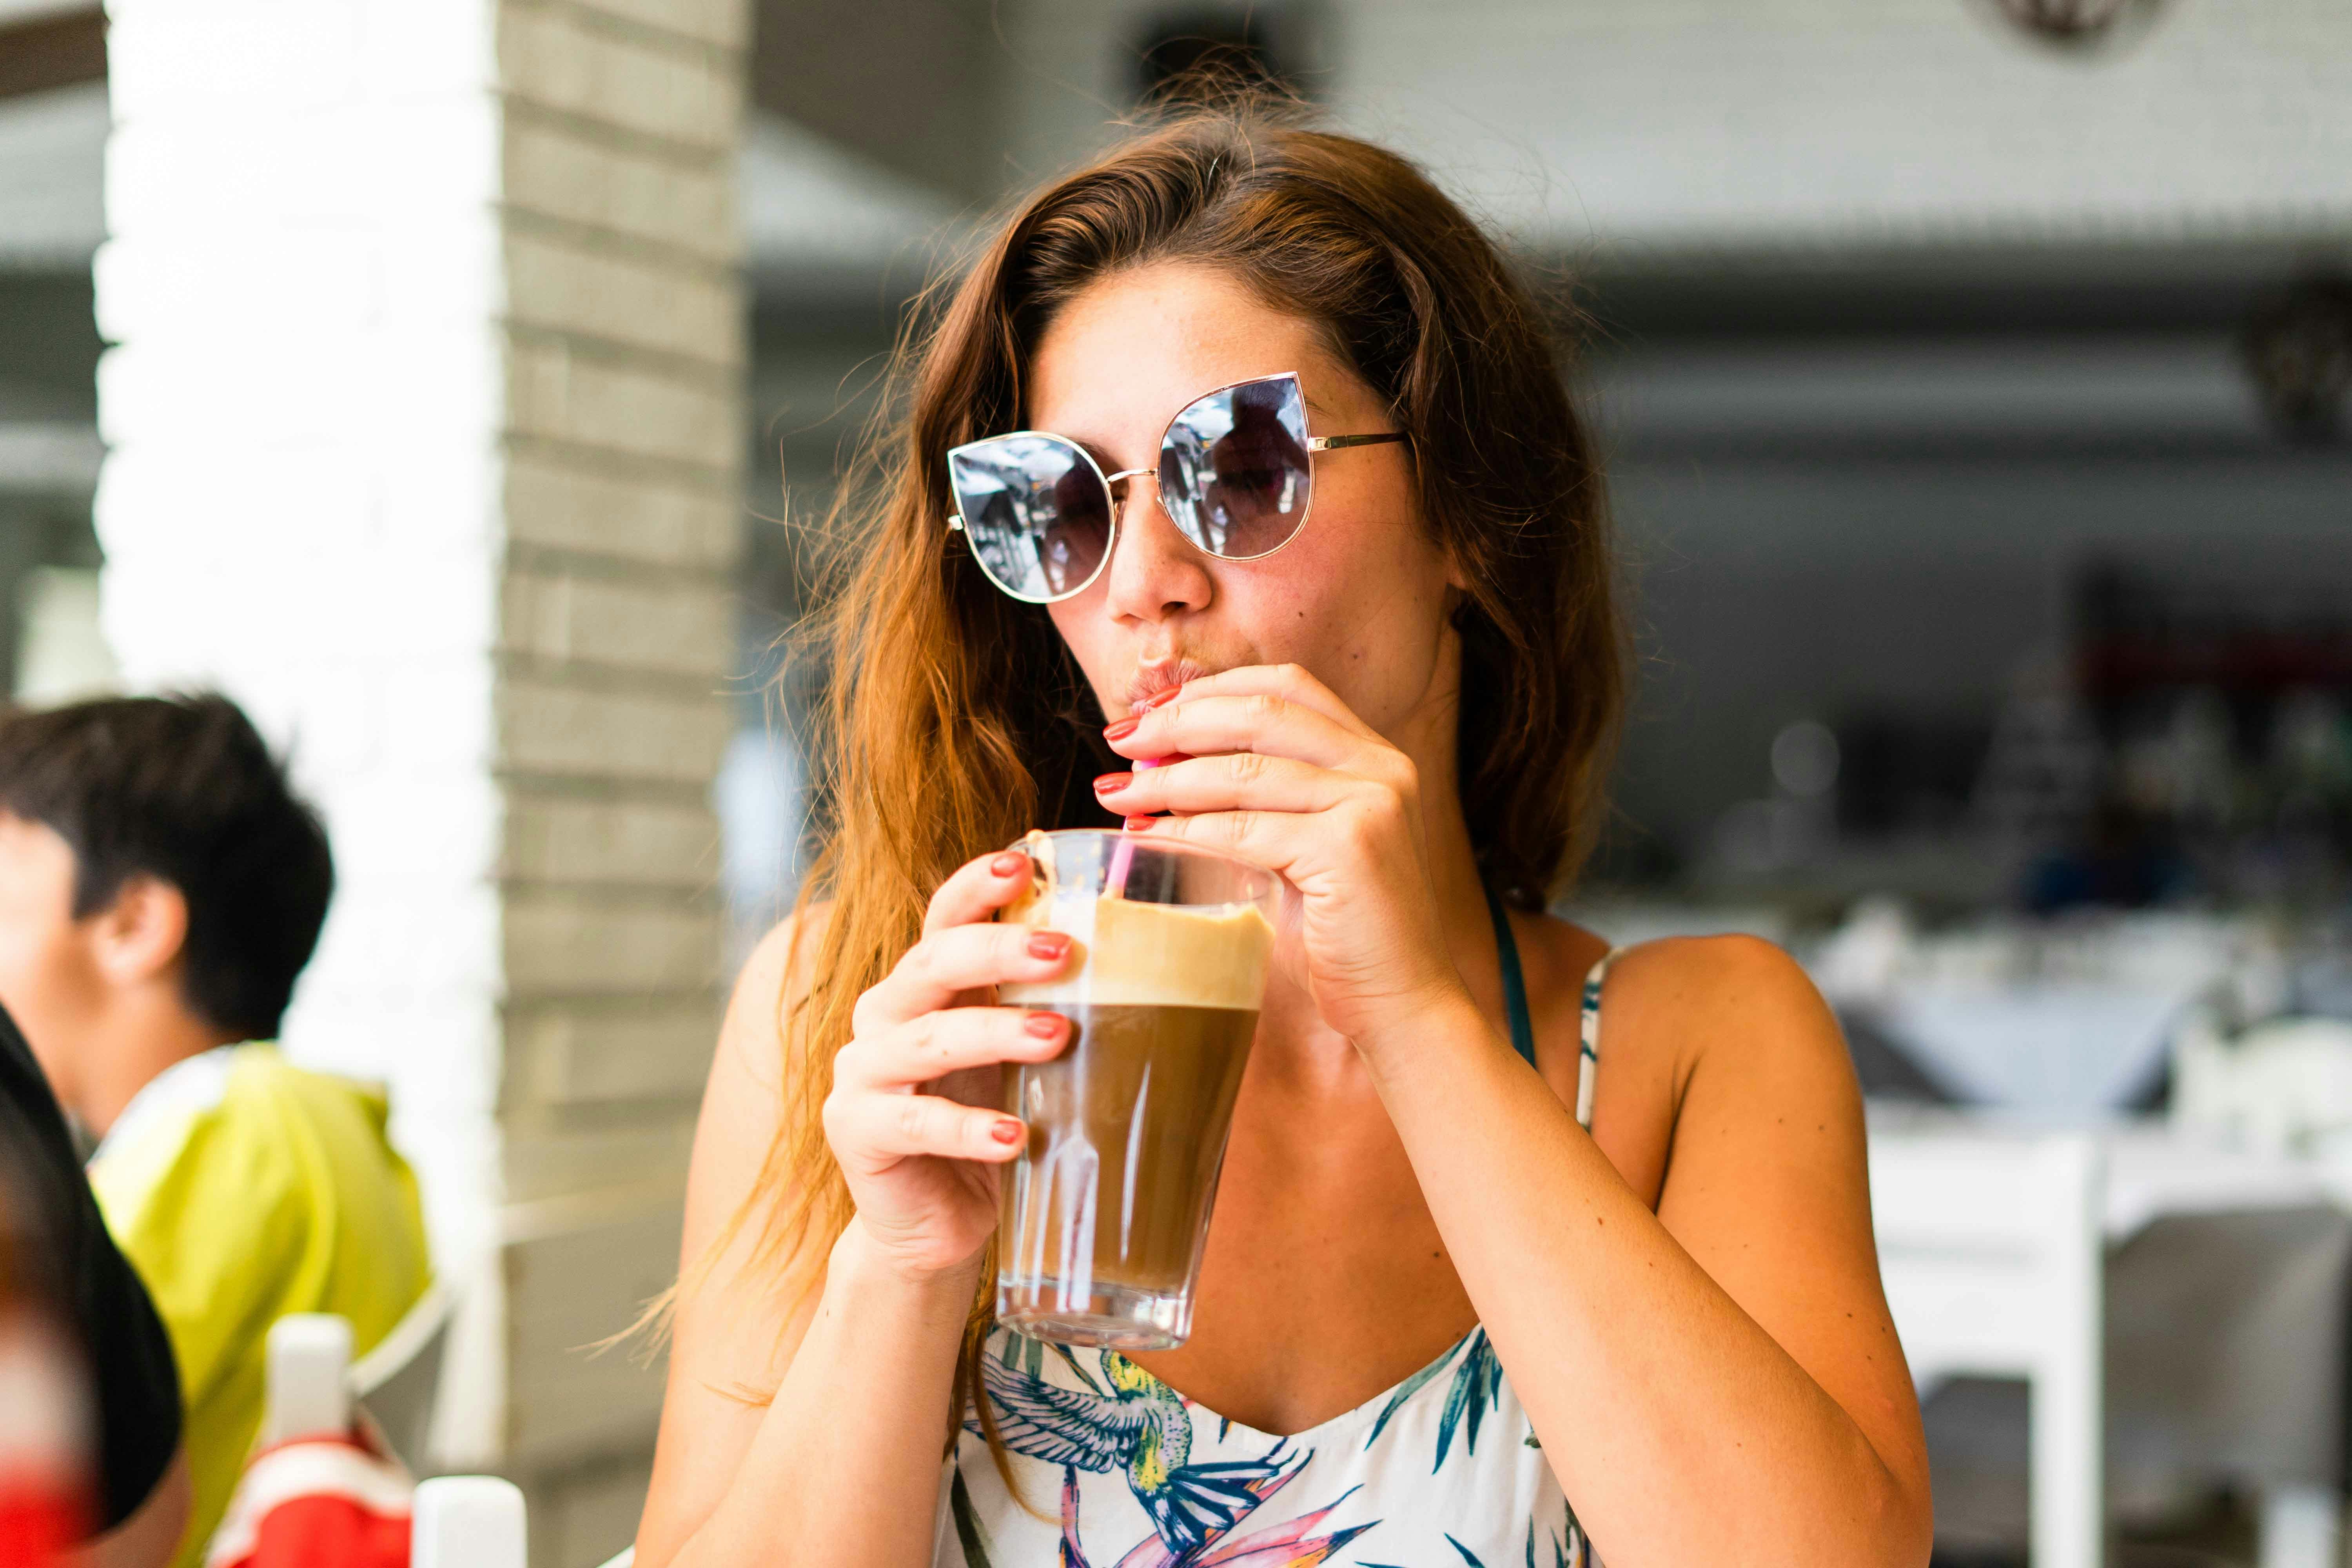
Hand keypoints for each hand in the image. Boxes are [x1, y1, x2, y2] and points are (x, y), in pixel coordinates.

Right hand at [823, 850, 1076, 1280]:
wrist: (939, 1224)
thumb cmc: (993, 1126)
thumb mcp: (1024, 1062)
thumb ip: (1051, 1011)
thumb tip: (1151, 965)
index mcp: (926, 987)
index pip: (943, 918)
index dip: (975, 887)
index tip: (1021, 865)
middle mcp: (885, 1016)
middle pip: (930, 964)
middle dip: (996, 950)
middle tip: (1065, 951)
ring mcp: (861, 1073)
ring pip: (925, 1039)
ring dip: (994, 1034)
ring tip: (1057, 1037)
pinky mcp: (854, 1131)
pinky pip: (911, 1121)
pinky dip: (965, 1127)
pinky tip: (1014, 1138)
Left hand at [1095, 663, 1466, 1048]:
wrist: (1401, 1005)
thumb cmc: (1340, 931)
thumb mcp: (1300, 844)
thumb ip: (1256, 799)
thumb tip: (1160, 765)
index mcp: (1372, 755)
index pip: (1285, 686)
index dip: (1210, 689)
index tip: (1148, 712)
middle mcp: (1380, 767)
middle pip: (1261, 713)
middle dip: (1178, 722)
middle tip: (1120, 742)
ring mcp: (1371, 803)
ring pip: (1245, 770)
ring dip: (1167, 779)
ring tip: (1117, 793)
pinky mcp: (1350, 848)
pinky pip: (1244, 829)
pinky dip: (1186, 830)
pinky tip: (1147, 837)